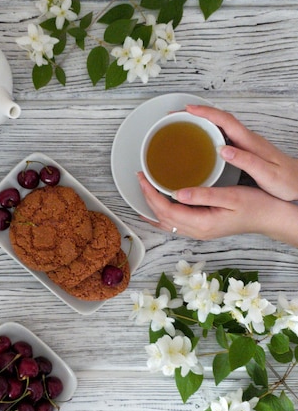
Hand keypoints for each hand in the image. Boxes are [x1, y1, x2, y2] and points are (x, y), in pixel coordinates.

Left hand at [137, 172, 284, 239]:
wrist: (270, 218)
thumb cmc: (255, 206)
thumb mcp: (231, 196)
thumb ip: (203, 195)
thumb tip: (177, 193)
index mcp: (202, 223)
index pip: (166, 210)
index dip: (150, 194)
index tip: (143, 178)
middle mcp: (197, 231)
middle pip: (162, 217)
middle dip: (147, 198)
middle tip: (140, 178)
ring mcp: (199, 232)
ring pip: (166, 223)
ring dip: (152, 207)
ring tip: (143, 190)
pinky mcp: (202, 229)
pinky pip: (174, 224)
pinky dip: (161, 214)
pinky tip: (156, 208)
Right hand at [185, 104, 297, 200]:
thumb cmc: (285, 181)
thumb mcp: (266, 173)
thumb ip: (246, 161)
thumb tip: (223, 149)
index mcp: (250, 142)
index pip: (225, 120)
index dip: (206, 113)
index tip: (188, 110)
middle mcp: (246, 138)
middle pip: (219, 119)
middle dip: (197, 113)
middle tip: (175, 115)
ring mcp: (244, 143)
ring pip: (219, 126)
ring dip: (200, 121)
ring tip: (181, 124)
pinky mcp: (243, 150)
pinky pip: (222, 135)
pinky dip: (207, 132)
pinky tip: (198, 139)